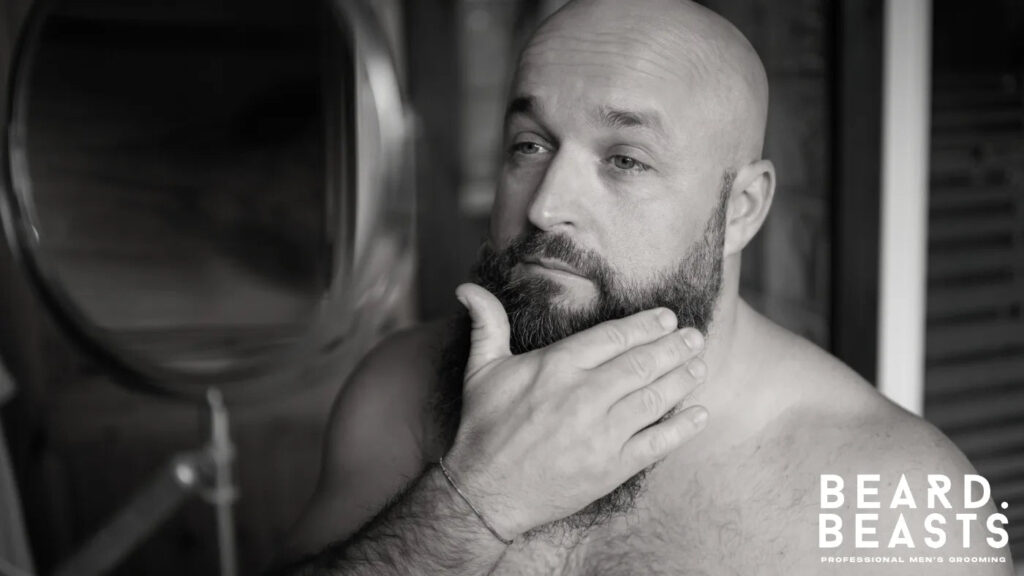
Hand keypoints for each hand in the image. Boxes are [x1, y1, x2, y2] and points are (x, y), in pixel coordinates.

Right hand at [443, 283, 708, 538]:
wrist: (486, 493)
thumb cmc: (483, 428)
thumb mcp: (480, 370)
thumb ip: (487, 324)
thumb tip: (467, 288)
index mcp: (557, 366)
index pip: (614, 336)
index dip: (646, 325)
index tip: (667, 317)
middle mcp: (584, 395)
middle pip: (642, 363)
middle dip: (674, 347)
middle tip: (695, 336)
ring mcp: (601, 433)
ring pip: (654, 398)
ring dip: (682, 379)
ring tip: (700, 365)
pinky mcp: (612, 467)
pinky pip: (657, 442)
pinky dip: (682, 427)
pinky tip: (699, 414)